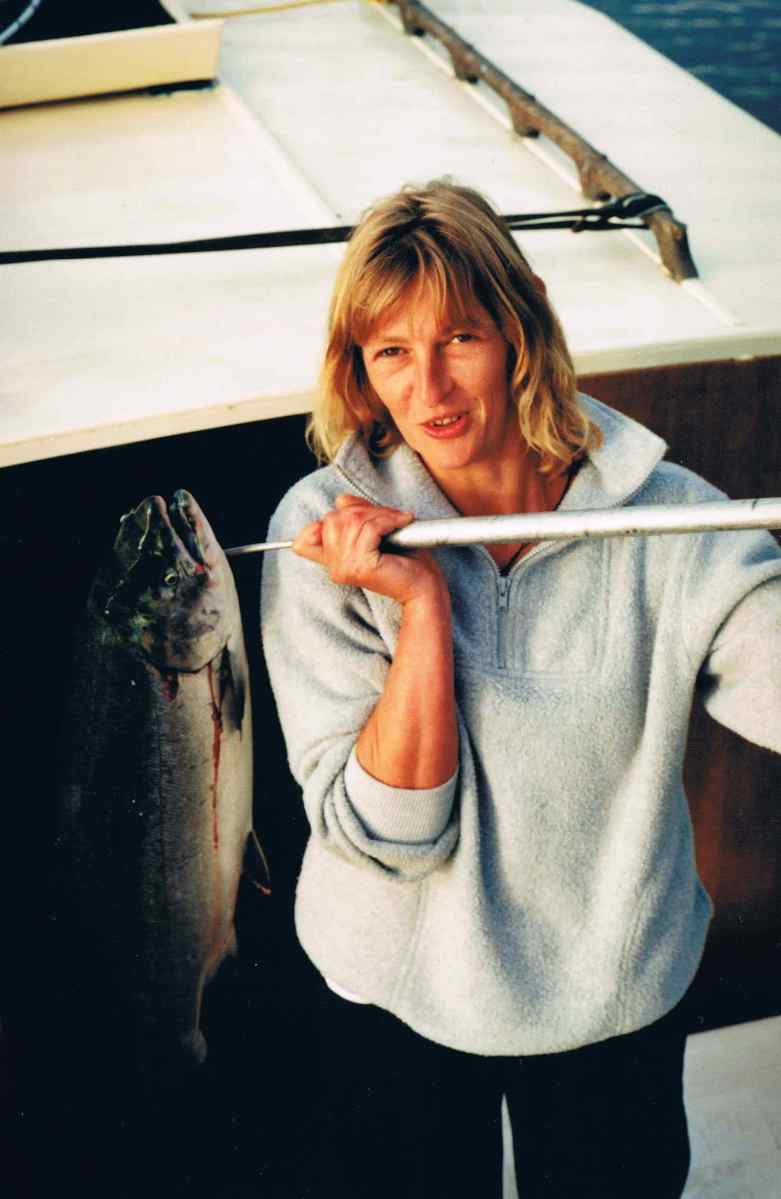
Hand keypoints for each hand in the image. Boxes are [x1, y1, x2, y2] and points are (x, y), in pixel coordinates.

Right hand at [292, 494, 446, 605]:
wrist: (425, 588)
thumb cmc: (405, 562)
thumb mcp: (376, 532)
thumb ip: (355, 516)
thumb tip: (341, 500)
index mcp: (333, 562)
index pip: (304, 540)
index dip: (324, 521)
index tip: (358, 517)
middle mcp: (335, 568)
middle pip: (332, 519)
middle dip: (362, 510)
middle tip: (388, 515)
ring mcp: (345, 568)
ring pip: (352, 521)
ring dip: (379, 513)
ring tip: (399, 519)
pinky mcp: (362, 566)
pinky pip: (369, 529)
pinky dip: (388, 520)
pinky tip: (403, 522)